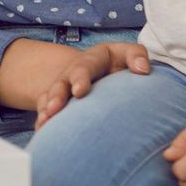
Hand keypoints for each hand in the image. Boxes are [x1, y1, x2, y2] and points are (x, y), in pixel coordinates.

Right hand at [34, 42, 150, 128]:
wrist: (103, 73)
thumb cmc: (119, 65)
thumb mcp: (127, 54)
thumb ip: (136, 56)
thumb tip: (143, 70)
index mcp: (91, 60)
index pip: (84, 67)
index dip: (80, 78)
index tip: (79, 92)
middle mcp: (72, 74)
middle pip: (61, 83)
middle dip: (57, 95)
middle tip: (54, 108)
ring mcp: (64, 90)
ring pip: (50, 97)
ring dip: (46, 109)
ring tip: (45, 122)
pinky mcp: (60, 105)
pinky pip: (47, 112)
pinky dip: (43, 122)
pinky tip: (42, 132)